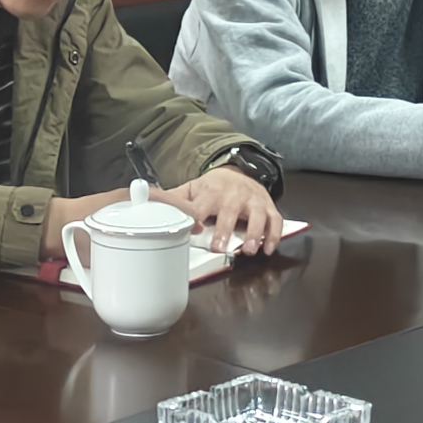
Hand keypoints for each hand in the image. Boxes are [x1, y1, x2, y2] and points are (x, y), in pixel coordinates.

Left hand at [161, 166, 284, 254]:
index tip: (192, 228)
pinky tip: (268, 248)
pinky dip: (273, 235)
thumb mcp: (193, 189)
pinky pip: (274, 220)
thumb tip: (148, 201)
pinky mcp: (267, 207)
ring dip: (253, 233)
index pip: (201, 206)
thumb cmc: (215, 187)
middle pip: (229, 212)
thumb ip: (175, 199)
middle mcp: (232, 196)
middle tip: (219, 247)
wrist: (241, 172)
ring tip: (249, 250)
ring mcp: (252, 201)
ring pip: (256, 216)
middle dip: (224, 229)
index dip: (196, 217)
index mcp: (211, 192)